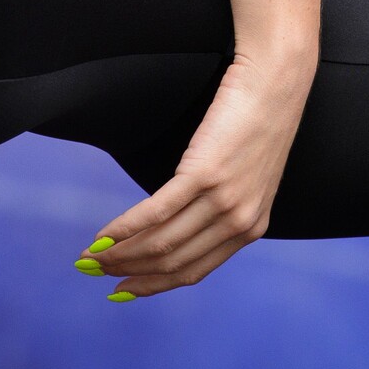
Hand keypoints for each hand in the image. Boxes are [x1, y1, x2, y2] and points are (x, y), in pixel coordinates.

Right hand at [73, 53, 313, 298]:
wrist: (276, 79)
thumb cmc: (258, 118)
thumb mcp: (248, 176)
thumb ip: (222, 207)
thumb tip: (176, 224)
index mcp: (252, 227)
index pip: (193, 271)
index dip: (153, 285)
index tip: (122, 289)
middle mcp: (239, 221)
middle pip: (172, 263)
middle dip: (128, 272)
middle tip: (94, 272)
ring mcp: (223, 199)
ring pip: (161, 243)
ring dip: (120, 254)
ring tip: (92, 255)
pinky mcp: (205, 173)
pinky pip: (156, 212)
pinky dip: (125, 228)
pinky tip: (104, 233)